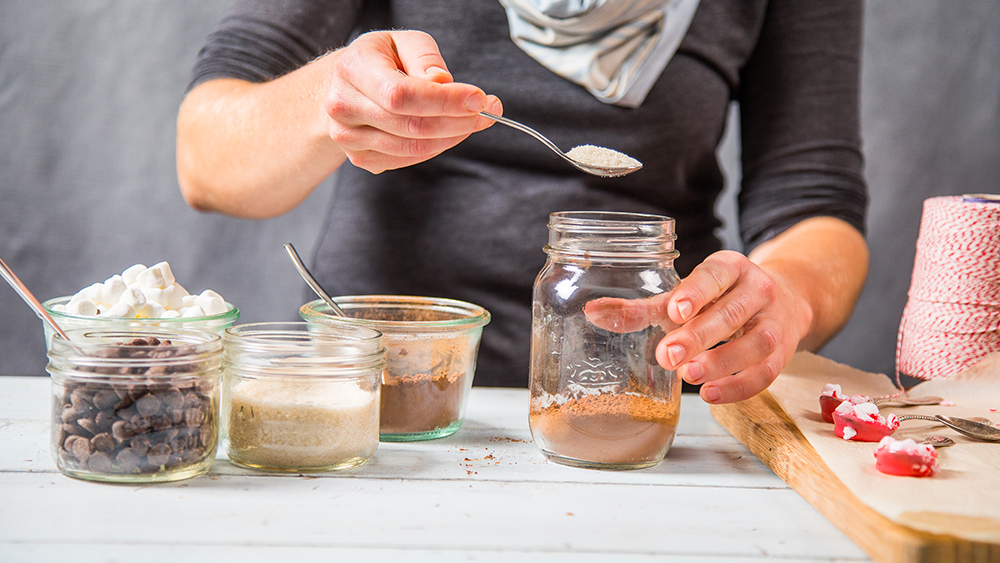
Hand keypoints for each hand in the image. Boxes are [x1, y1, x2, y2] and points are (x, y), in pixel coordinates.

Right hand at [323, 30, 501, 172]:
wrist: (347, 85)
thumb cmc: (381, 60)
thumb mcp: (403, 41)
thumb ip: (425, 57)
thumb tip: (442, 82)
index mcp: (352, 69)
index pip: (401, 94)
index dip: (444, 100)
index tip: (478, 98)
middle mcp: (343, 106)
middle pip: (412, 125)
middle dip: (459, 120)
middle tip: (489, 110)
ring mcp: (349, 138)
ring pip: (414, 148)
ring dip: (454, 136)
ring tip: (475, 119)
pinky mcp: (362, 159)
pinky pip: (409, 160)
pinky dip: (438, 147)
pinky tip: (451, 131)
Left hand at [584, 250, 810, 403]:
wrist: (781, 303)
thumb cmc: (718, 300)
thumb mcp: (684, 297)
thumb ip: (641, 309)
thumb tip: (592, 313)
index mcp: (730, 267)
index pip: (714, 276)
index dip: (696, 293)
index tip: (675, 311)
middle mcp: (757, 289)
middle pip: (732, 312)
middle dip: (700, 335)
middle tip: (668, 355)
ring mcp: (774, 321)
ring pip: (755, 343)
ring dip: (722, 362)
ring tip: (689, 377)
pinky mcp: (783, 352)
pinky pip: (767, 372)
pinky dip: (739, 387)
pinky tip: (711, 395)